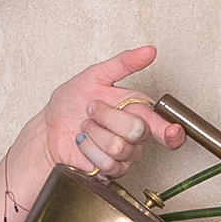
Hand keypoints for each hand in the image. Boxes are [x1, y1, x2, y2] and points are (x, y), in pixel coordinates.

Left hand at [41, 45, 187, 183]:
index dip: (170, 130)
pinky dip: (88, 150)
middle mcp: (135, 135)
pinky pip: (106, 163)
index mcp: (138, 110)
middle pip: (136, 131)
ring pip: (119, 148)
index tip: (171, 132)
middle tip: (92, 111)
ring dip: (95, 134)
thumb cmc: (71, 104)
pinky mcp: (110, 170)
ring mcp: (124, 155)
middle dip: (107, 117)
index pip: (163, 124)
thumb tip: (149, 51)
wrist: (48, 129)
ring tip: (86, 127)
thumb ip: (123, 63)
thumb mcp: (95, 76)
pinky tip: (83, 143)